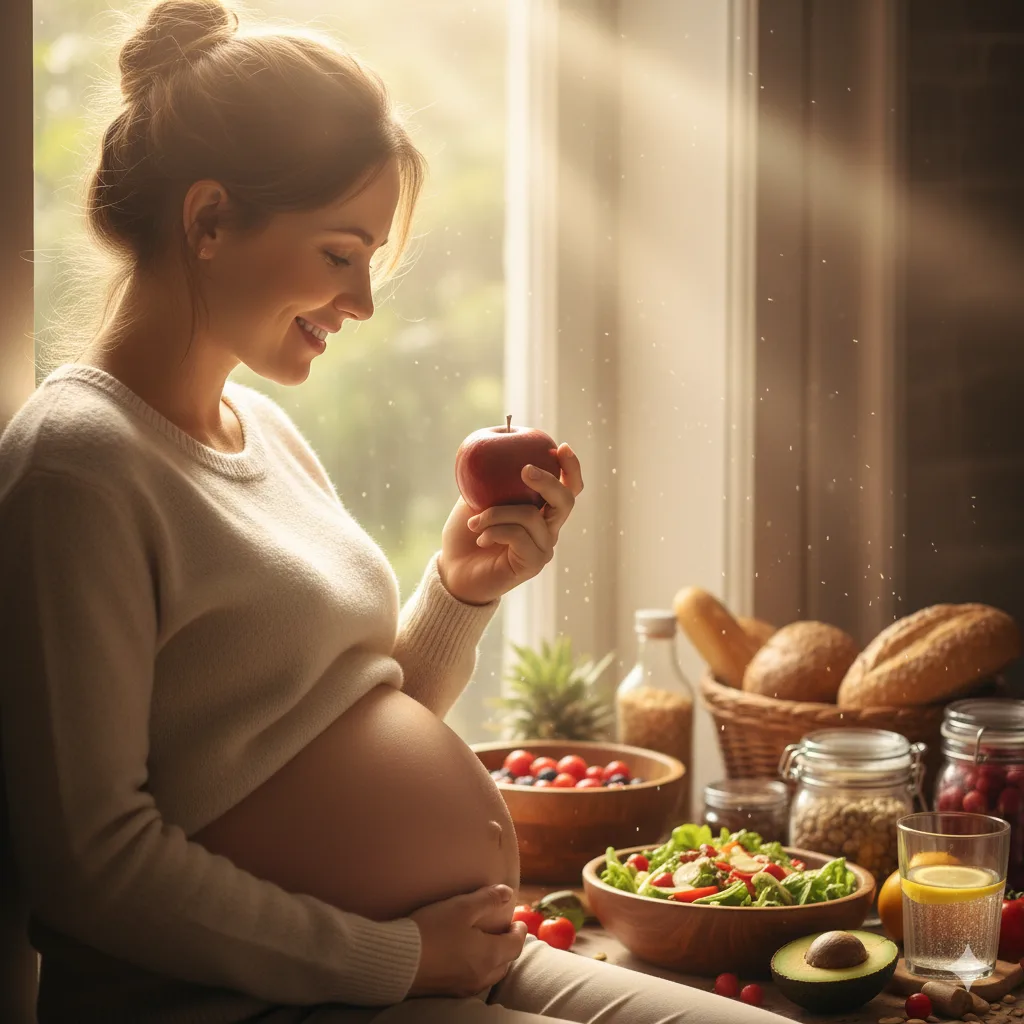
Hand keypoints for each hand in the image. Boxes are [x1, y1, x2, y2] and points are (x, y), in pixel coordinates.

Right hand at [407, 883, 528, 997]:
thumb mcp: (462, 907)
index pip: (516, 945)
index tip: (517, 921)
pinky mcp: (449, 991)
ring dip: (497, 960)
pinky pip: (475, 981)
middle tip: (506, 932)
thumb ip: (488, 899)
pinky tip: (468, 960)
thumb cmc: (432, 930)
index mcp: (489, 955)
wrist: (398, 960)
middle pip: (506, 963)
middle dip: (510, 946)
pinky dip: (480, 969)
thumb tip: (508, 893)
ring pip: (491, 975)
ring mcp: (465, 986)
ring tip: (490, 945)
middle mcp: (482, 975)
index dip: (519, 931)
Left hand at [438, 443, 582, 605]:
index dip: (571, 468)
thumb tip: (493, 444)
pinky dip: (495, 531)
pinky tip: (481, 539)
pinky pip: (518, 536)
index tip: (560, 447)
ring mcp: (543, 548)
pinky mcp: (533, 564)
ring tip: (475, 522)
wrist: (454, 570)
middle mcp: (548, 529)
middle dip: (547, 481)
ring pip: (531, 517)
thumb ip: (491, 477)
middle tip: (525, 470)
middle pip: (565, 501)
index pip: (568, 489)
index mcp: (541, 510)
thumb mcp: (476, 497)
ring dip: (496, 513)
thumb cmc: (466, 533)